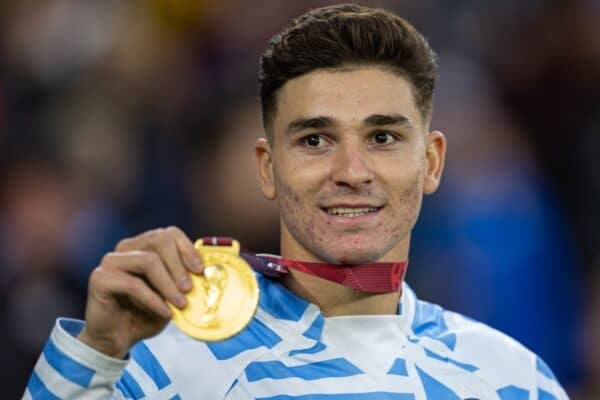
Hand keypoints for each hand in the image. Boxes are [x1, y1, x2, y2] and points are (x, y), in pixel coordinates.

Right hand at [77, 227, 202, 357]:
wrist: (118, 338)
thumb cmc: (147, 313)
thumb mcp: (171, 295)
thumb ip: (184, 280)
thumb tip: (206, 272)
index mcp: (144, 246)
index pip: (169, 233)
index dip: (187, 249)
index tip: (199, 270)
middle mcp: (126, 248)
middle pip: (159, 241)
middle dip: (179, 265)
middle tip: (190, 288)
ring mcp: (111, 261)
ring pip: (148, 261)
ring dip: (168, 284)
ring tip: (180, 303)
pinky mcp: (99, 278)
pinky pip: (132, 284)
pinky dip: (153, 299)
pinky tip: (164, 312)